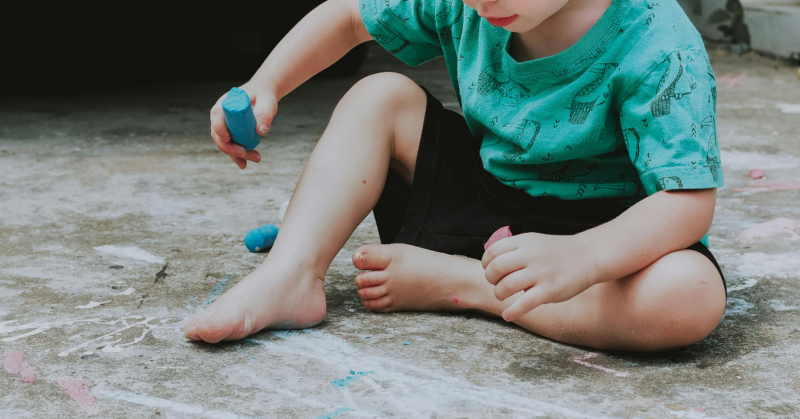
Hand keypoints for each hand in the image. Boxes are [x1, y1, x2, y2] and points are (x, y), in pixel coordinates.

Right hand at [209, 83, 278, 168]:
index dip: (219, 129)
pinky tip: (246, 163)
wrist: (264, 95)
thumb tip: (262, 131)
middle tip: (244, 154)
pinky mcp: (232, 134)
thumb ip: (265, 113)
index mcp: (225, 104)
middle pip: (218, 134)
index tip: (228, 139)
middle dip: (229, 147)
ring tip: (255, 158)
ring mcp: (225, 126)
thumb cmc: (263, 95)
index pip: (216, 116)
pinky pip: (232, 147)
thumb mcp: (267, 101)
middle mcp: (221, 116)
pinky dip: (238, 156)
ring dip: (237, 154)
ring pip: (225, 144)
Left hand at [481, 233, 598, 321]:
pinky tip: (507, 315)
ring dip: (499, 294)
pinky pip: (525, 304)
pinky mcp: (549, 291)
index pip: (493, 251)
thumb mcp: (534, 241)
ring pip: (507, 286)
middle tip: (496, 283)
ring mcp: (540, 273)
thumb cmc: (557, 252)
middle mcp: (530, 256)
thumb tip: (490, 262)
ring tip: (503, 296)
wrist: (588, 256)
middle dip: (490, 279)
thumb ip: (514, 249)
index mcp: (524, 242)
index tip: (489, 270)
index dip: (486, 263)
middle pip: (496, 268)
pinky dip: (512, 312)